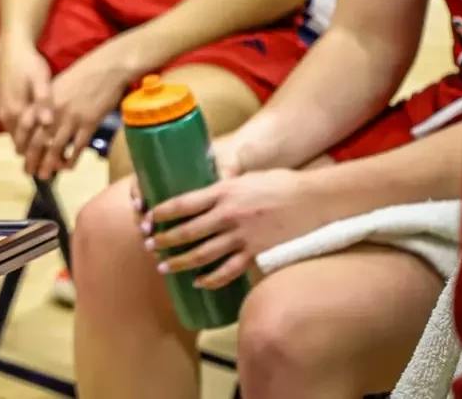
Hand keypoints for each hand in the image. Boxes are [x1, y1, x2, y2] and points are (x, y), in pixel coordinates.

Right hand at [0, 37, 53, 172]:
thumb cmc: (28, 64)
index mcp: (18, 112)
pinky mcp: (4, 108)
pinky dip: (25, 138)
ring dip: (30, 149)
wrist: (10, 51)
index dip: (42, 156)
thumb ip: (43, 101)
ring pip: (17, 139)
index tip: (55, 168)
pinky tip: (36, 140)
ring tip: (46, 159)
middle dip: (35, 158)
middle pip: (21, 146)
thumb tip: (47, 122)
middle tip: (51, 169)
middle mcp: (8, 117)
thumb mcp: (40, 79)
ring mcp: (4, 113)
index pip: (28, 143)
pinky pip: (15, 131)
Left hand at [32, 41, 133, 179]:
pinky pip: (78, 146)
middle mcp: (55, 110)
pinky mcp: (90, 123)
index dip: (21, 141)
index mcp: (45, 99)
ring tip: (45, 175)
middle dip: (32, 158)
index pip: (27, 125)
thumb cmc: (82, 74)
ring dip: (49, 164)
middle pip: (39, 140)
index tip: (19, 154)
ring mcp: (72, 118)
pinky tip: (68, 167)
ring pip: (57, 147)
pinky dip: (72, 159)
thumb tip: (40, 121)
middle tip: (28, 172)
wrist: (107, 67)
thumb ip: (47, 102)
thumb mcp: (58, 84)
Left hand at [141, 164, 329, 290]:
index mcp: (224, 191)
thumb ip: (222, 188)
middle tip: (149, 246)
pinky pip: (228, 270)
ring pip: (203, 253)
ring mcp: (242, 236)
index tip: (147, 218)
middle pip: (188, 231)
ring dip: (180, 262)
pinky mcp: (256, 252)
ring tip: (164, 267)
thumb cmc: (280, 183)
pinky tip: (198, 282)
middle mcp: (229, 214)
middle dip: (165, 240)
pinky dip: (211, 279)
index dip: (161, 213)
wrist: (314, 199)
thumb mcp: (245, 178)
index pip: (183, 203)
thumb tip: (202, 194)